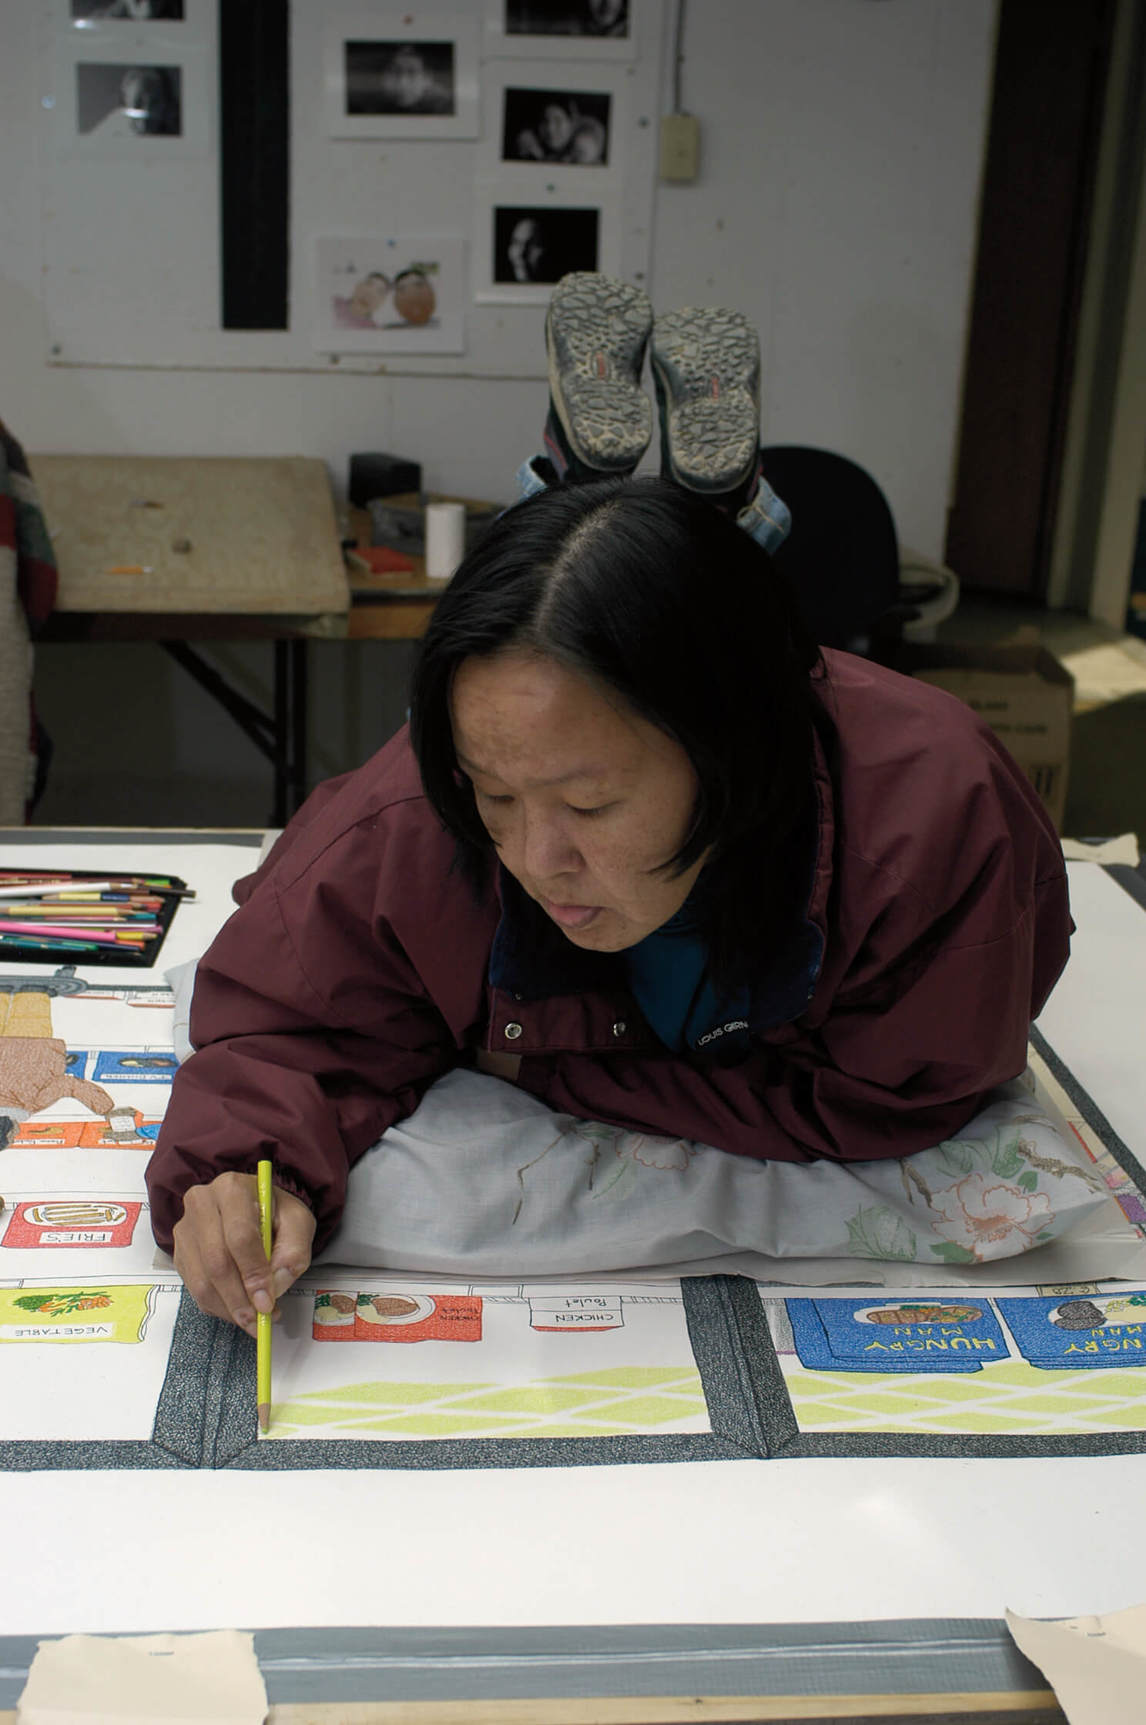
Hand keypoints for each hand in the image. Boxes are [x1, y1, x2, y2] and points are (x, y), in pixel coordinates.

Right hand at [172, 1170, 314, 1336]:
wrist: (254, 1205)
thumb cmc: (275, 1213)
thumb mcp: (298, 1223)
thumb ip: (294, 1252)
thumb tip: (275, 1287)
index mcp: (232, 1189)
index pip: (240, 1237)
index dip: (253, 1274)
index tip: (266, 1303)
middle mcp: (201, 1204)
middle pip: (216, 1261)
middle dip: (239, 1298)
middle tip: (258, 1320)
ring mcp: (186, 1229)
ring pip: (201, 1280)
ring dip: (227, 1308)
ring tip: (253, 1320)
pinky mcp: (180, 1252)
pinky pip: (194, 1288)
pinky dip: (217, 1306)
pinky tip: (238, 1310)